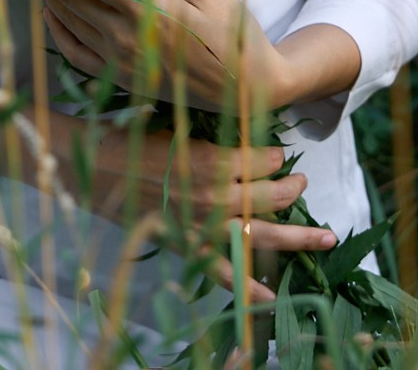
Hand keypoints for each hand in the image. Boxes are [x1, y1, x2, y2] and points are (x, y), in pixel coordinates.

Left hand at [11, 0, 287, 113]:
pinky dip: (59, 34)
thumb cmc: (233, 32)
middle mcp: (125, 40)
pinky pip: (79, 56)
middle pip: (69, 1)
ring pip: (70, 26)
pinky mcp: (124, 81)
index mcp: (146, 12)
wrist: (248, 89)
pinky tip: (50, 15)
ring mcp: (121, 65)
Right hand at [51, 114, 336, 305]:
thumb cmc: (131, 137)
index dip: (275, 155)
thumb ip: (210, 128)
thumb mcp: (176, 121)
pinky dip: (248, 287)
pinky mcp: (188, 248)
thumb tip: (239, 119)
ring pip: (262, 234)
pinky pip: (224, 273)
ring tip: (325, 236)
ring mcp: (204, 226)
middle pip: (270, 196)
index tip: (280, 153)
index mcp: (211, 159)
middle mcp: (214, 195)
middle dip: (293, 189)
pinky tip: (272, 297)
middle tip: (303, 182)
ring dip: (298, 236)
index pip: (261, 159)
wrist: (92, 167)